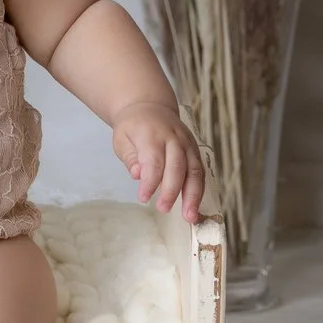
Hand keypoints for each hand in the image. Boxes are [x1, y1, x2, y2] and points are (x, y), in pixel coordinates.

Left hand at [111, 98, 203, 223]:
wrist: (150, 106)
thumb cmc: (133, 127)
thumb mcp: (122, 139)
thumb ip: (131, 158)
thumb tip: (139, 175)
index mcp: (152, 134)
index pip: (153, 160)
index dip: (150, 181)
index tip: (143, 198)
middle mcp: (173, 138)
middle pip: (177, 166)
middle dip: (172, 190)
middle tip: (164, 209)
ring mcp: (187, 143)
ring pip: (195, 170)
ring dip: (194, 195)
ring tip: (190, 216)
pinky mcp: (195, 150)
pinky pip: (200, 171)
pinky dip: (199, 190)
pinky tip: (195, 206)